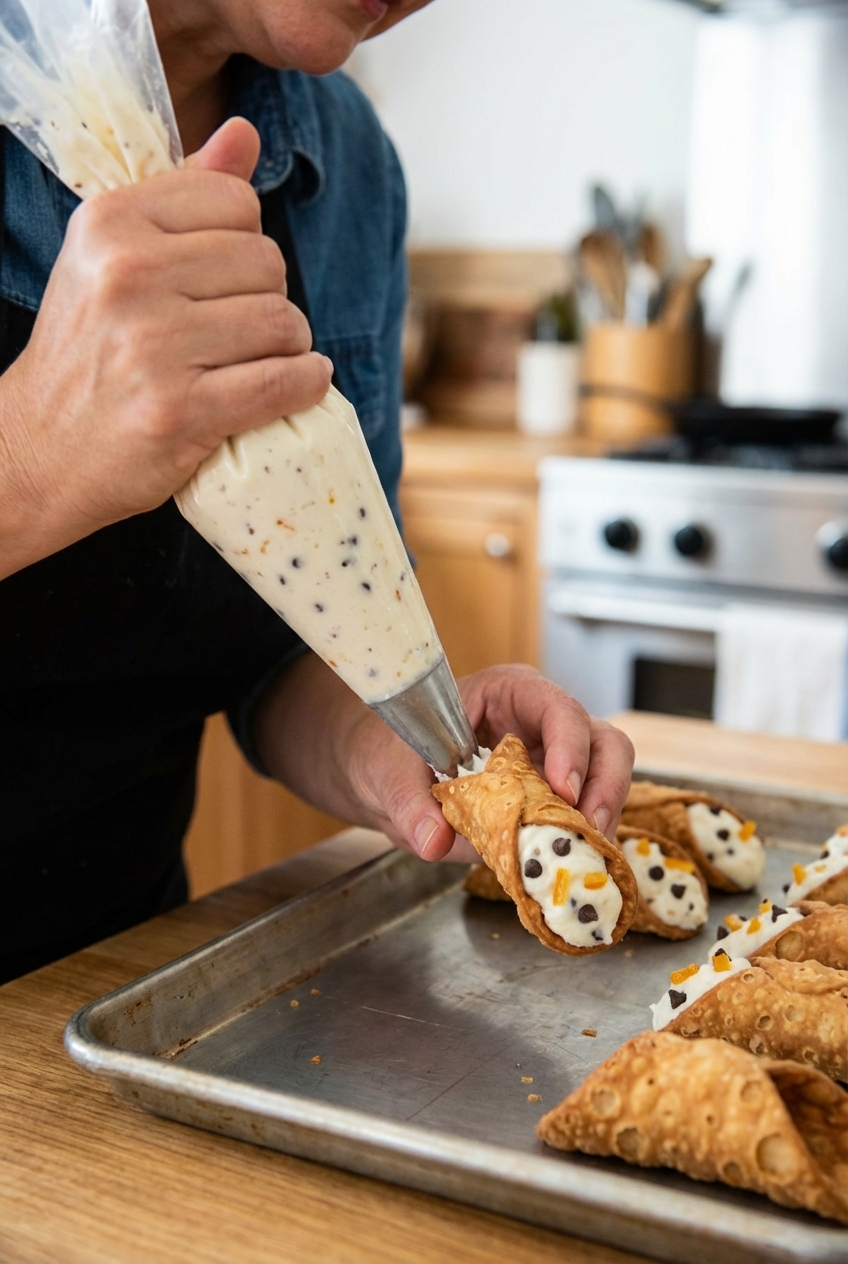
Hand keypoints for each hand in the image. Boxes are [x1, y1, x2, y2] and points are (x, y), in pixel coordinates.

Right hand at [0, 117, 331, 577]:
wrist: (39, 451)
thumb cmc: (88, 354)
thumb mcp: (113, 258)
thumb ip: (182, 194)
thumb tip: (243, 133)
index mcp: (111, 223)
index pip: (236, 202)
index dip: (246, 244)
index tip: (224, 283)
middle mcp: (128, 274)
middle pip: (267, 264)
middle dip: (269, 300)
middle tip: (241, 335)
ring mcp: (153, 345)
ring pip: (283, 323)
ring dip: (290, 349)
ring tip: (259, 364)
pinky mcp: (180, 410)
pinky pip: (281, 383)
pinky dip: (305, 386)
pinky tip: (300, 386)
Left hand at [348, 663, 634, 862]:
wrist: (387, 776)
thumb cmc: (392, 754)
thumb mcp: (389, 774)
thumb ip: (409, 804)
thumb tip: (434, 841)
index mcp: (507, 694)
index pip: (556, 707)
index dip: (569, 745)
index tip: (562, 789)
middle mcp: (541, 721)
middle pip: (602, 741)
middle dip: (605, 786)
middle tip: (590, 830)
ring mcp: (554, 758)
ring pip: (608, 776)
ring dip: (603, 817)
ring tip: (586, 854)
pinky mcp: (553, 796)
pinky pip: (587, 813)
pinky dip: (586, 838)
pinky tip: (572, 862)